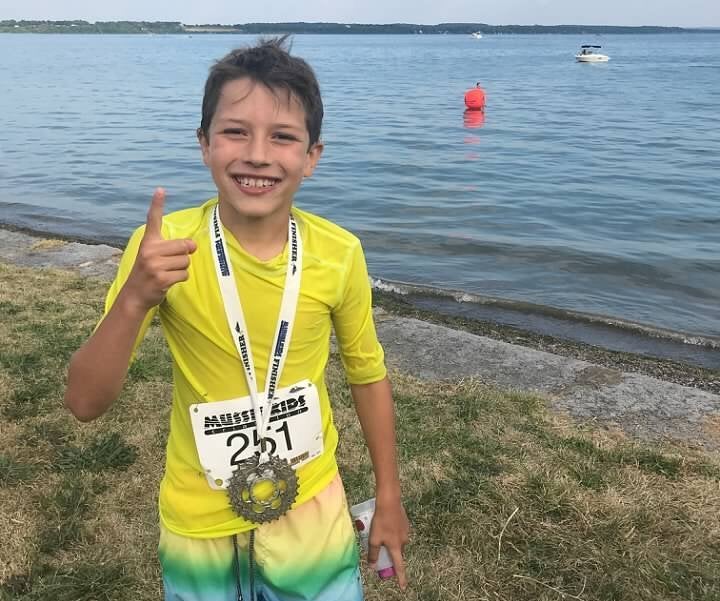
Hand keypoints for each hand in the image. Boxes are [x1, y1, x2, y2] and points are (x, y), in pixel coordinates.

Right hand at [121, 188, 196, 311]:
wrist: (135, 295)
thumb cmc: (148, 273)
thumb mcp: (153, 256)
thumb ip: (171, 248)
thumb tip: (194, 246)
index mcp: (148, 242)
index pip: (153, 220)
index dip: (157, 204)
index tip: (161, 189)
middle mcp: (150, 250)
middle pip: (184, 246)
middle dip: (184, 255)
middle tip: (171, 263)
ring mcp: (154, 264)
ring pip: (186, 262)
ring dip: (181, 269)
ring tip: (167, 273)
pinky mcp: (161, 278)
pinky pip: (184, 274)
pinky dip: (180, 279)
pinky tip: (167, 281)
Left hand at [368, 498, 409, 589]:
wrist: (389, 502)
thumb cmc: (380, 521)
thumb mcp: (373, 539)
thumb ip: (373, 553)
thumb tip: (372, 566)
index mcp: (396, 547)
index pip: (399, 566)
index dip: (401, 577)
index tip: (403, 587)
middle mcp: (404, 541)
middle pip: (397, 552)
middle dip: (390, 553)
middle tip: (380, 547)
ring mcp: (406, 532)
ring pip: (397, 541)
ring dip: (390, 541)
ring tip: (380, 531)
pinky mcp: (405, 523)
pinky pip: (398, 532)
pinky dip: (392, 532)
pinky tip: (385, 524)